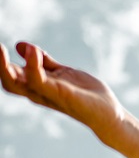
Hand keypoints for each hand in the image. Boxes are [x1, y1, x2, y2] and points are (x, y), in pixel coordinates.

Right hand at [0, 41, 124, 135]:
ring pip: (17, 83)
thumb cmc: (86, 95)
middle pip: (8, 81)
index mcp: (37, 87)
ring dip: (5, 66)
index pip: (10, 77)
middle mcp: (38, 92)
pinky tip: (33, 51)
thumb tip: (21, 46)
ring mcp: (48, 94)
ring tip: (0, 47)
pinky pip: (40, 81)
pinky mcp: (61, 94)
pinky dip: (33, 66)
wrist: (109, 112)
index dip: (0, 63)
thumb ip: (44, 61)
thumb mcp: (63, 73)